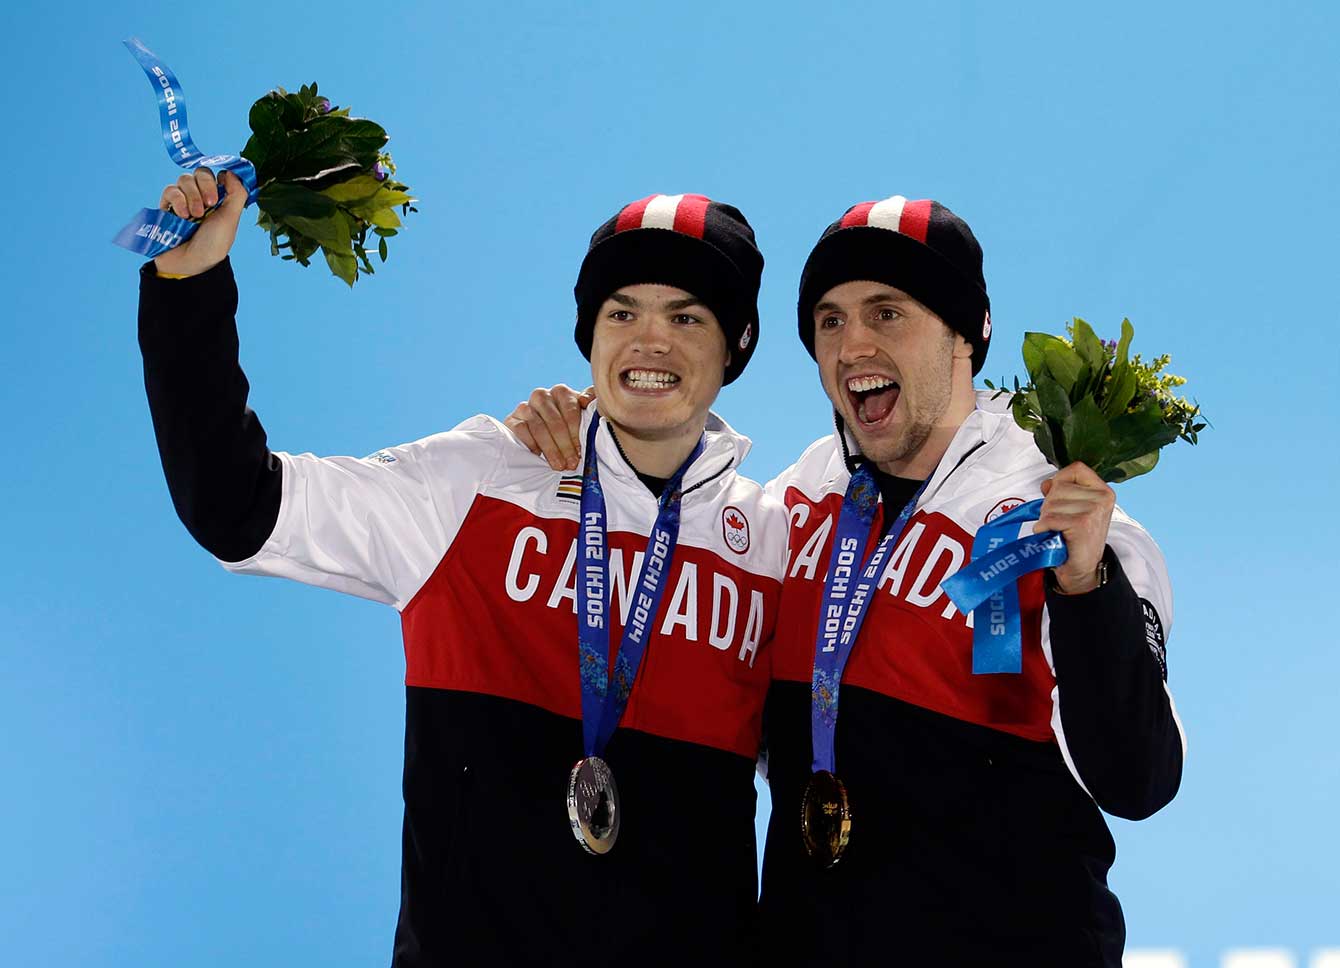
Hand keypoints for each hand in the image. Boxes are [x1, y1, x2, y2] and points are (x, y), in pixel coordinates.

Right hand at [152, 169, 247, 277]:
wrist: (190, 263)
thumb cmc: (213, 244)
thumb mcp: (231, 218)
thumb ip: (237, 193)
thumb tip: (232, 172)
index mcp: (219, 200)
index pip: (218, 174)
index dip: (220, 177)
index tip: (222, 189)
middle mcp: (201, 197)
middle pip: (201, 172)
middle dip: (206, 185)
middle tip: (210, 204)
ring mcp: (183, 200)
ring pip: (184, 179)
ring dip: (192, 195)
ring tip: (195, 216)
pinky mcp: (166, 206)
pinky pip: (170, 190)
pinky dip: (178, 200)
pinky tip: (183, 216)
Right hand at [503, 384, 595, 470]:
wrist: (543, 436)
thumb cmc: (568, 426)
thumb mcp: (583, 415)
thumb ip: (590, 404)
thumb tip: (586, 401)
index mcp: (561, 392)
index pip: (570, 410)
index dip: (576, 432)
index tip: (581, 451)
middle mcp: (541, 396)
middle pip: (554, 421)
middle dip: (565, 445)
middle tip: (571, 463)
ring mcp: (525, 407)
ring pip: (538, 427)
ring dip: (550, 449)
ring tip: (559, 465)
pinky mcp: (511, 420)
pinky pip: (521, 430)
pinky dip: (531, 444)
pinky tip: (539, 456)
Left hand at [1033, 461, 1114, 593]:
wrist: (1082, 568)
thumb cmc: (1075, 536)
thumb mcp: (1073, 508)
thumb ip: (1062, 490)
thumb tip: (1047, 483)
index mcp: (1103, 490)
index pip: (1076, 468)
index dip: (1060, 480)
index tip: (1059, 496)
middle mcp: (1102, 498)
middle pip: (1059, 486)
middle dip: (1050, 504)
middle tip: (1060, 521)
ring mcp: (1094, 511)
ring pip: (1051, 504)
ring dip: (1047, 518)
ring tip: (1059, 530)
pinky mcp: (1082, 524)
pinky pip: (1050, 518)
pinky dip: (1044, 528)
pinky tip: (1055, 536)